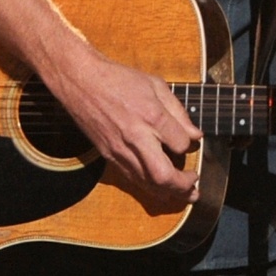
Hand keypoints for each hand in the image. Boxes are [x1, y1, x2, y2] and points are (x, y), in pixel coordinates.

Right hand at [51, 50, 200, 205]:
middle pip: (163, 175)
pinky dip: (148, 186)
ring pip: (146, 183)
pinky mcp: (108, 155)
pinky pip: (131, 178)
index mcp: (151, 116)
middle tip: (195, 187)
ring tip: (184, 195)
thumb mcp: (156, 85)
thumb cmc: (119, 79)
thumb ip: (178, 112)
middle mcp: (136, 137)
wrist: (80, 81)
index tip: (191, 142)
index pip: (180, 144)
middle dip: (183, 186)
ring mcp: (119, 149)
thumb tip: (194, 135)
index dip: (190, 146)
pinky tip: (160, 188)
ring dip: (168, 192)